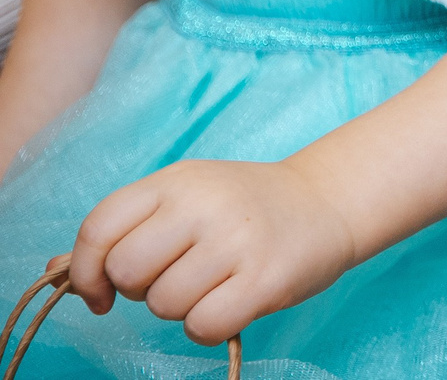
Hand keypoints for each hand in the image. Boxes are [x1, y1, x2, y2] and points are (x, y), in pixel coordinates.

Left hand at [64, 158, 355, 343]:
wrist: (330, 201)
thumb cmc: (247, 206)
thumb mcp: (186, 197)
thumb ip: (125, 228)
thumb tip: (56, 268)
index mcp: (177, 180)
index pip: (100, 227)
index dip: (85, 269)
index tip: (100, 290)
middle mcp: (204, 204)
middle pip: (128, 272)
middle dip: (141, 289)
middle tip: (175, 277)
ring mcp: (236, 240)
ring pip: (164, 304)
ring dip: (180, 307)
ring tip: (213, 283)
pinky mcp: (265, 279)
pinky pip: (202, 326)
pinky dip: (209, 326)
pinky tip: (231, 303)